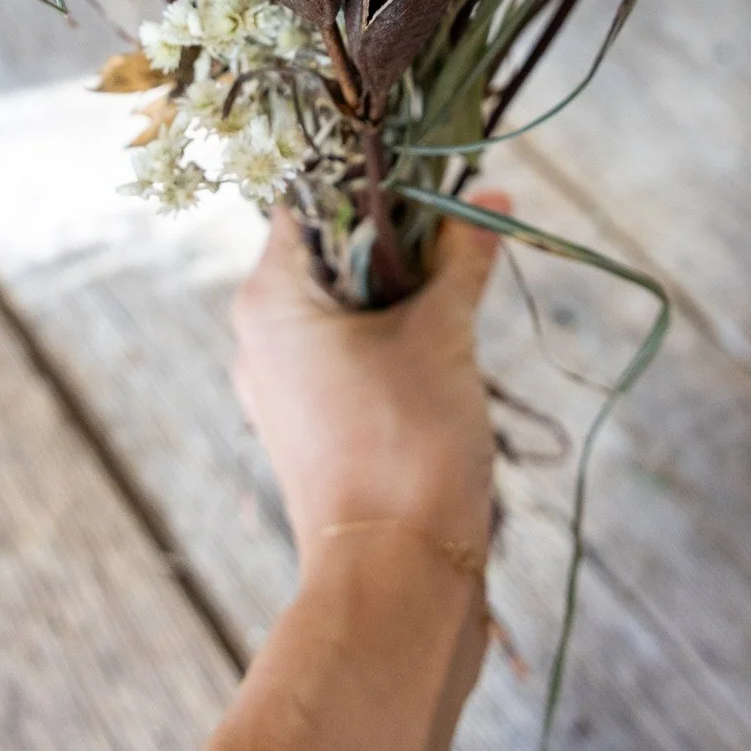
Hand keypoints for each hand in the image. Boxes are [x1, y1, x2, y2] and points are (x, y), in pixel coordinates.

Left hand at [230, 193, 510, 563]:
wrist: (396, 579)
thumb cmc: (408, 441)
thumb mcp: (443, 334)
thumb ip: (462, 258)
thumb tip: (491, 198)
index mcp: (269, 298)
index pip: (310, 197)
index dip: (375, 177)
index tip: (436, 171)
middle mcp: (259, 337)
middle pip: (328, 250)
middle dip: (400, 237)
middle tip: (462, 230)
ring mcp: (281, 387)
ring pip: (343, 307)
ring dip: (402, 291)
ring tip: (461, 287)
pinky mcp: (310, 428)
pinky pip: (348, 356)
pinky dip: (392, 339)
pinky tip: (444, 346)